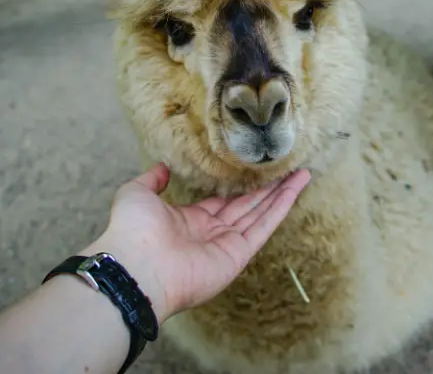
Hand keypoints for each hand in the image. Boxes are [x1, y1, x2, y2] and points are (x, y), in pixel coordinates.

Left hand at [83, 164, 311, 323]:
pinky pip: (263, 227)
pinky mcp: (237, 255)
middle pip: (246, 207)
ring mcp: (226, 245)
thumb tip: (162, 168)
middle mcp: (210, 234)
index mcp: (188, 221)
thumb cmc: (132, 230)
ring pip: (260, 215)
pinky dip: (281, 208)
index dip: (238, 189)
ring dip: (281, 195)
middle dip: (267, 190)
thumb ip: (152, 180)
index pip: (220, 203)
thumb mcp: (137, 193)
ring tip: (301, 175)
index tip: (253, 174)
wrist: (136, 264)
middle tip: (286, 171)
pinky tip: (295, 190)